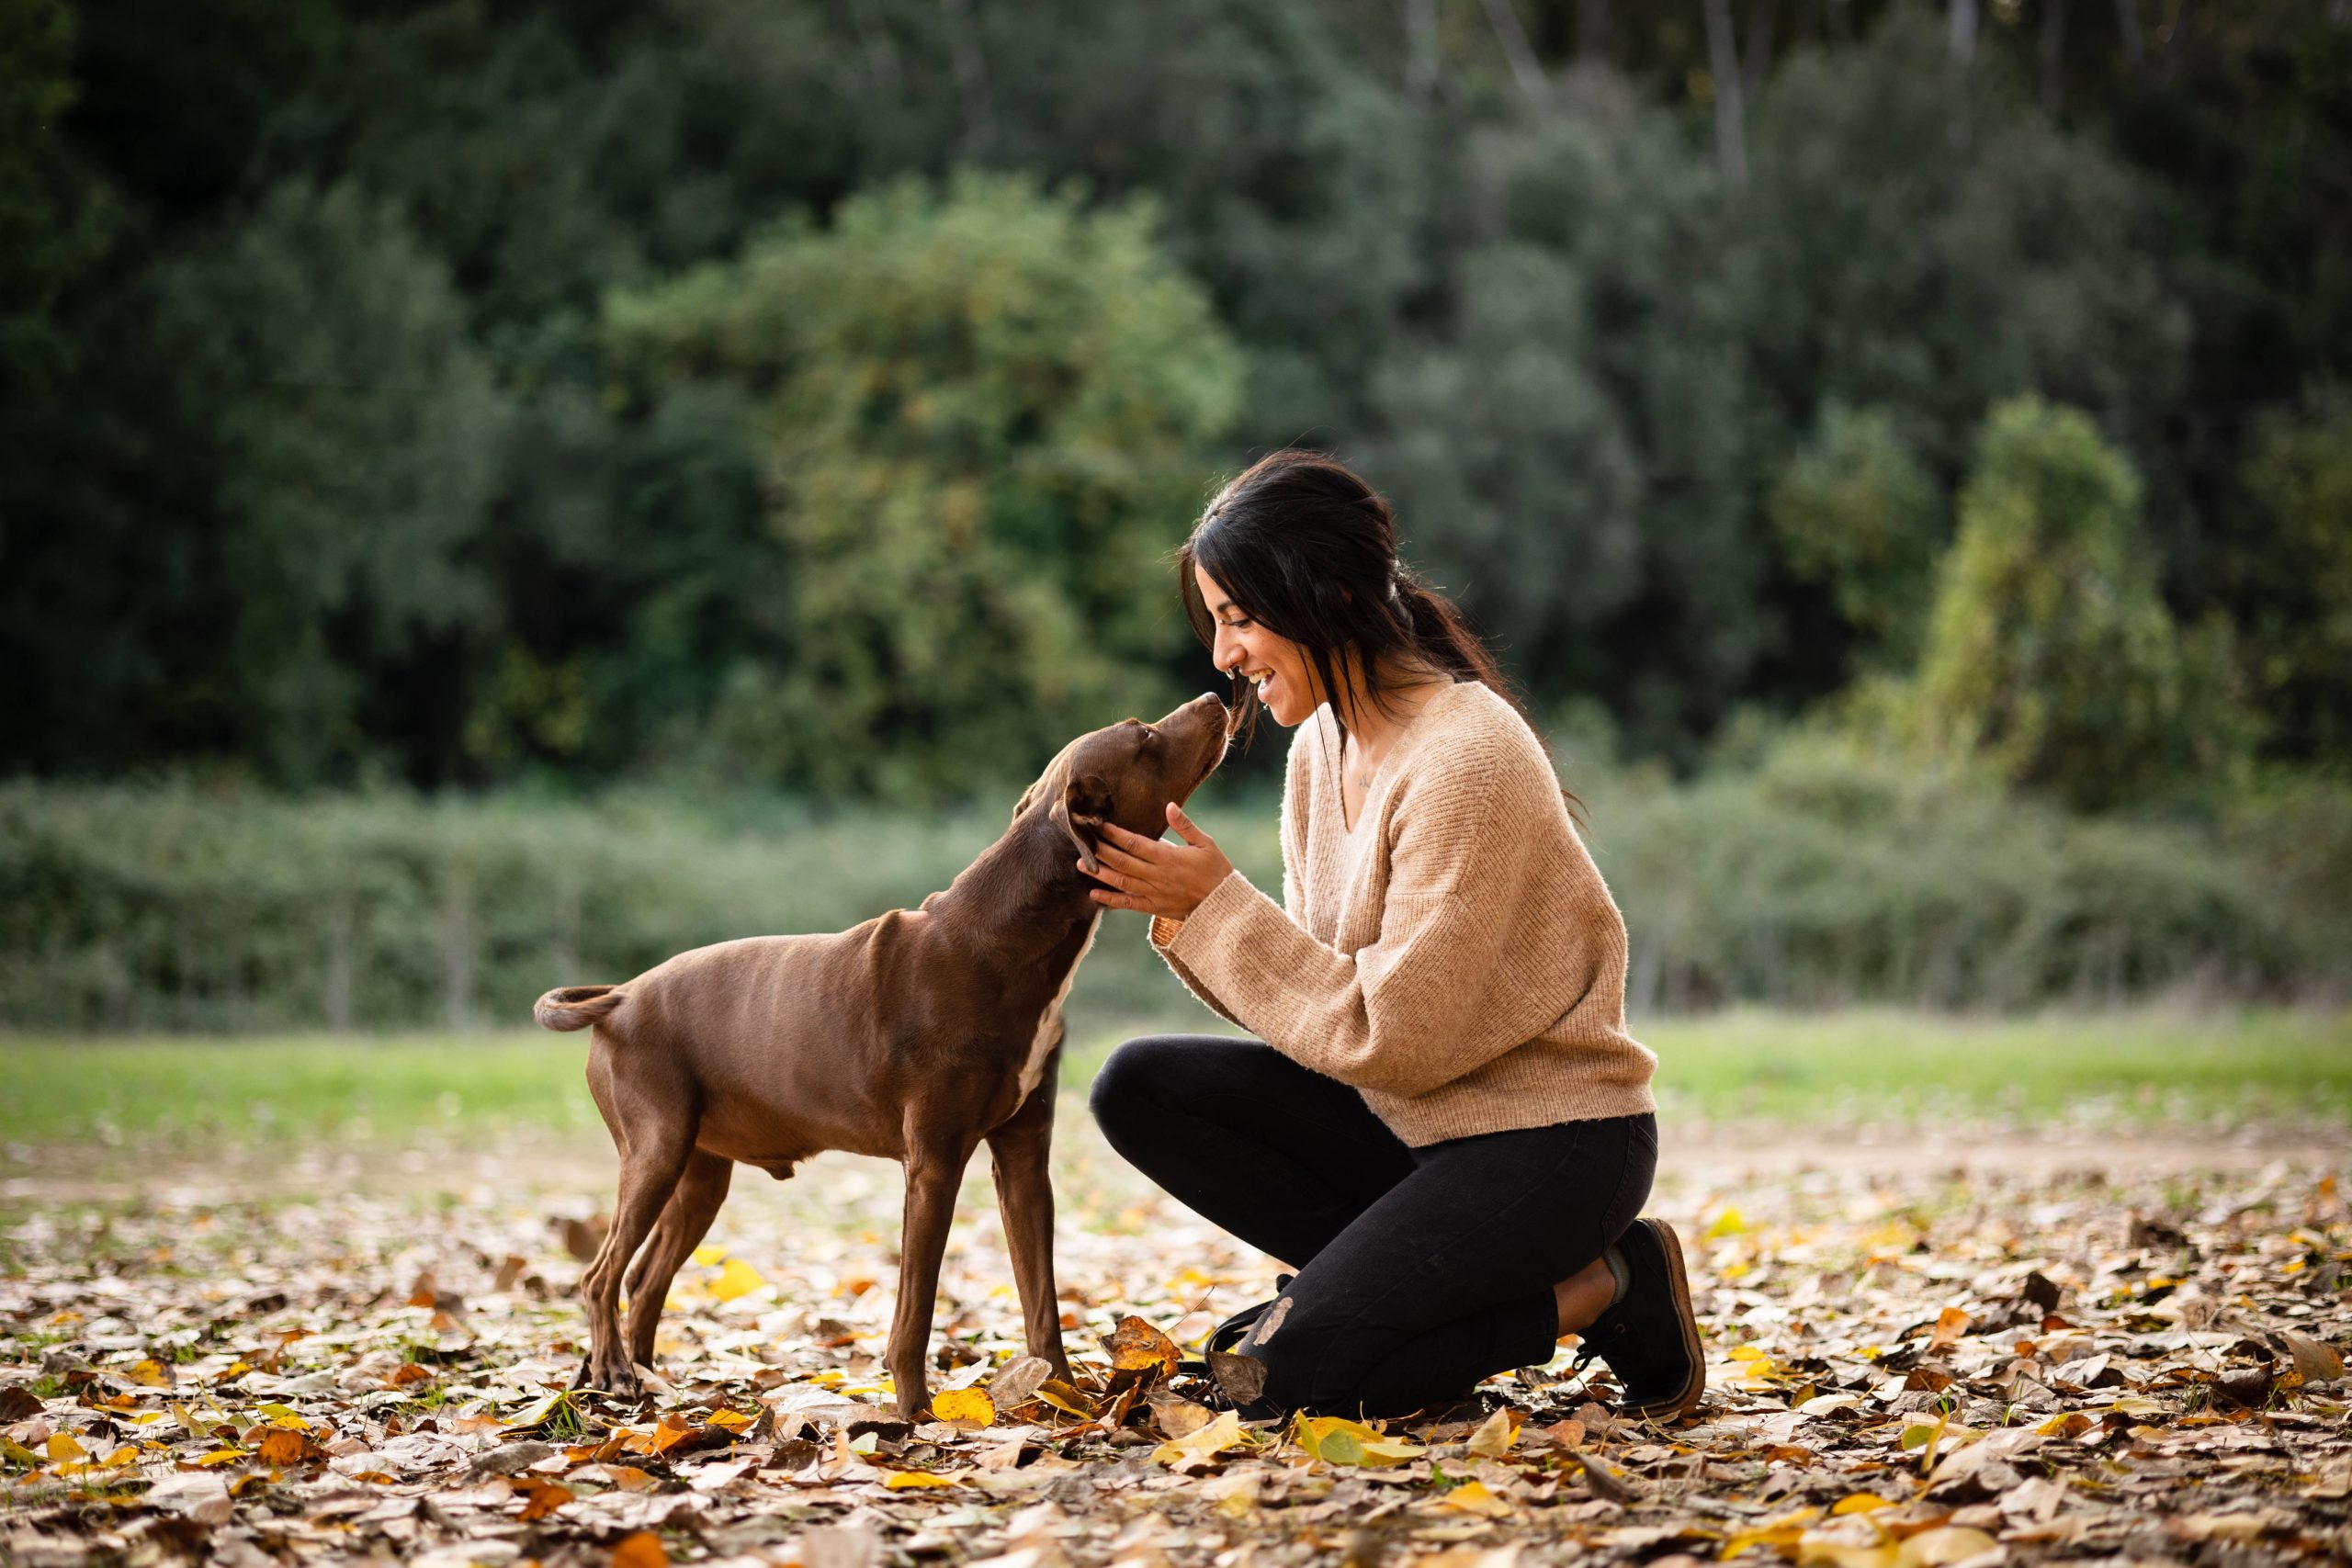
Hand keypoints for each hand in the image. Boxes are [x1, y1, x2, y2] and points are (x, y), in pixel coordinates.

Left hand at [1081, 803, 1232, 919]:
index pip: (1135, 844)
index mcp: (1169, 858)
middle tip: (1082, 842)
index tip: (1098, 825)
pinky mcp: (1154, 907)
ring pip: (1121, 882)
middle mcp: (1157, 875)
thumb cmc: (1216, 871)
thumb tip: (1169, 805)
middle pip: (1122, 861)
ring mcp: (1154, 893)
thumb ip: (1185, 826)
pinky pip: (1128, 904)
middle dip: (1100, 851)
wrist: (1223, 905)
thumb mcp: (1206, 844)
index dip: (1114, 834)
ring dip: (1099, 873)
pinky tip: (1094, 894)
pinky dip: (1110, 900)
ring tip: (1081, 865)